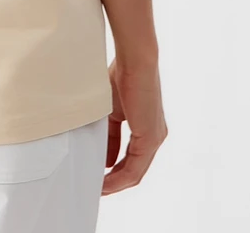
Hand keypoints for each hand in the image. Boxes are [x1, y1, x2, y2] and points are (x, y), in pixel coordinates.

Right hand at [102, 58, 166, 194]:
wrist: (134, 60)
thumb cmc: (121, 74)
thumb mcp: (110, 108)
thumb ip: (108, 130)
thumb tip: (99, 149)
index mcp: (145, 126)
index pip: (129, 156)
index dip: (113, 168)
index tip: (97, 175)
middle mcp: (154, 135)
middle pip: (133, 169)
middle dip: (113, 180)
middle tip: (95, 187)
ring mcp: (154, 138)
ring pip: (134, 172)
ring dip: (115, 183)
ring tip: (98, 190)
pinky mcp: (151, 139)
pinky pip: (134, 169)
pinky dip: (118, 179)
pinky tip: (105, 184)